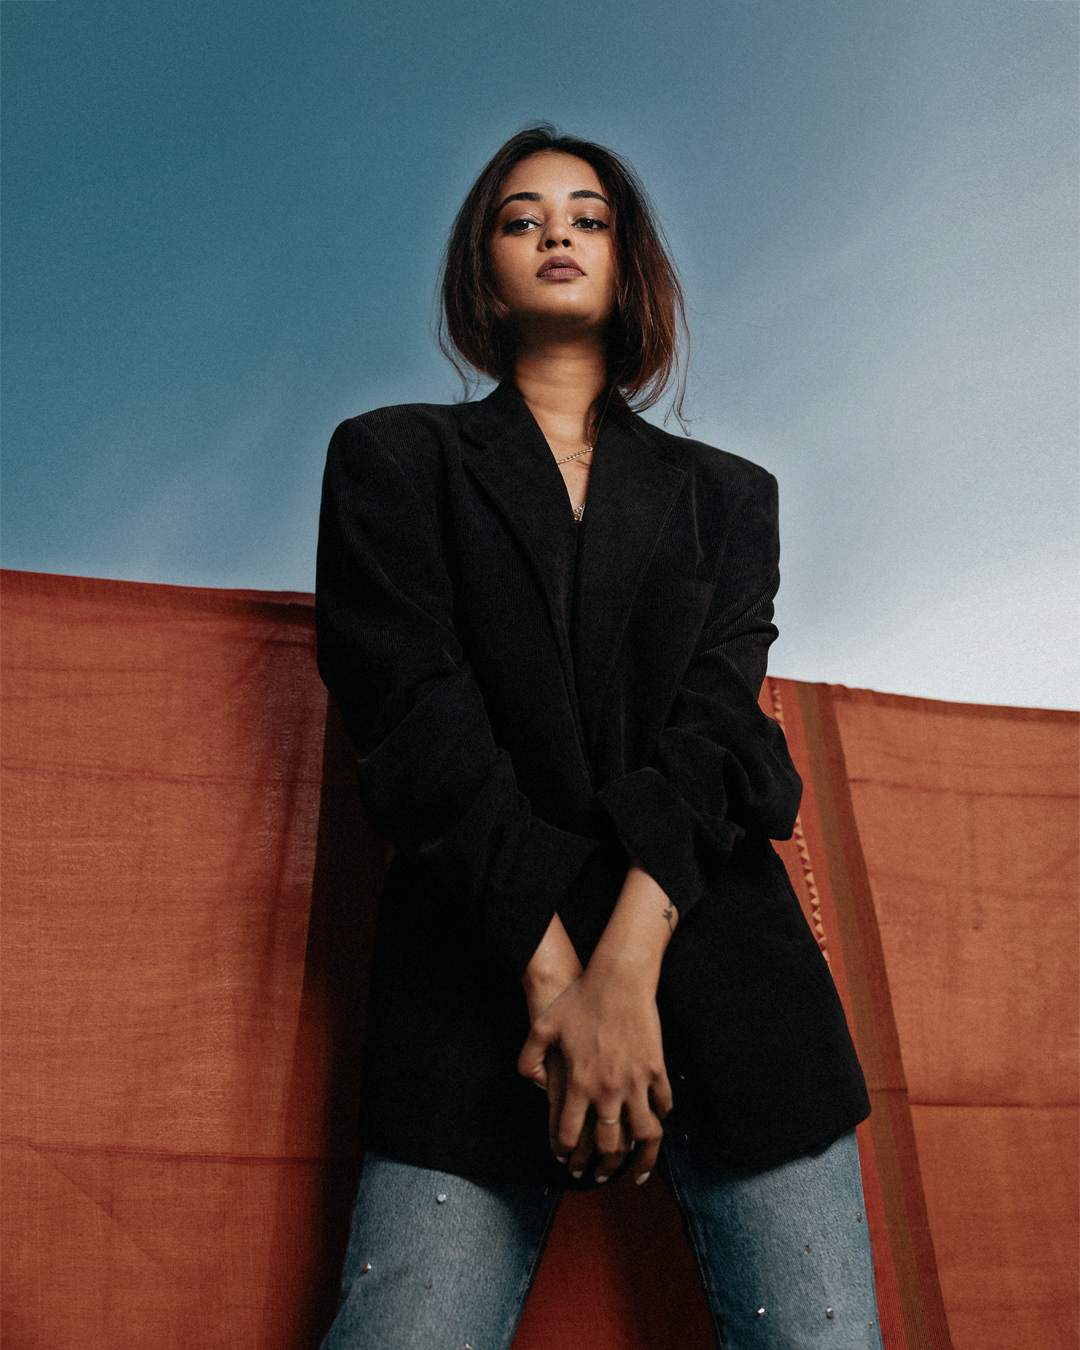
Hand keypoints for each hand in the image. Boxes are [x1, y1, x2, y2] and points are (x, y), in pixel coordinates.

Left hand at [518, 865, 676, 1183]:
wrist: (618, 979)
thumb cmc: (579, 1000)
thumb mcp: (543, 1026)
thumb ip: (529, 1057)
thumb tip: (531, 1082)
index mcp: (578, 1082)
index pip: (569, 1132)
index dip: (565, 1151)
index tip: (566, 1158)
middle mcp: (607, 1088)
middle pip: (608, 1144)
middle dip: (601, 1165)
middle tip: (598, 1174)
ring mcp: (635, 1080)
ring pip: (642, 1133)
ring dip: (639, 1156)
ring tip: (636, 1170)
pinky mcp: (655, 1068)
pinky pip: (662, 1103)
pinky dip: (660, 1117)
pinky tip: (655, 1123)